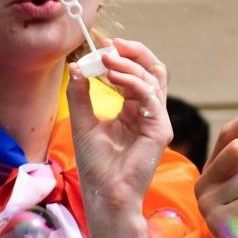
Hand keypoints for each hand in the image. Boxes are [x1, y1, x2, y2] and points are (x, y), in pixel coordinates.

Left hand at [70, 37, 172, 216]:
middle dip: (133, 52)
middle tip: (111, 45)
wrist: (104, 193)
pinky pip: (151, 97)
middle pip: (152, 70)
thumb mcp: (83, 122)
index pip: (137, 74)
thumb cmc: (96, 165)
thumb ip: (81, 94)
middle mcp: (148, 112)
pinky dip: (133, 83)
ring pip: (153, 80)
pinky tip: (113, 78)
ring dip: (129, 66)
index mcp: (133, 110)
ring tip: (106, 61)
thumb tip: (77, 67)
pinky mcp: (160, 130)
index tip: (103, 44)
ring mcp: (157, 120)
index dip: (123, 56)